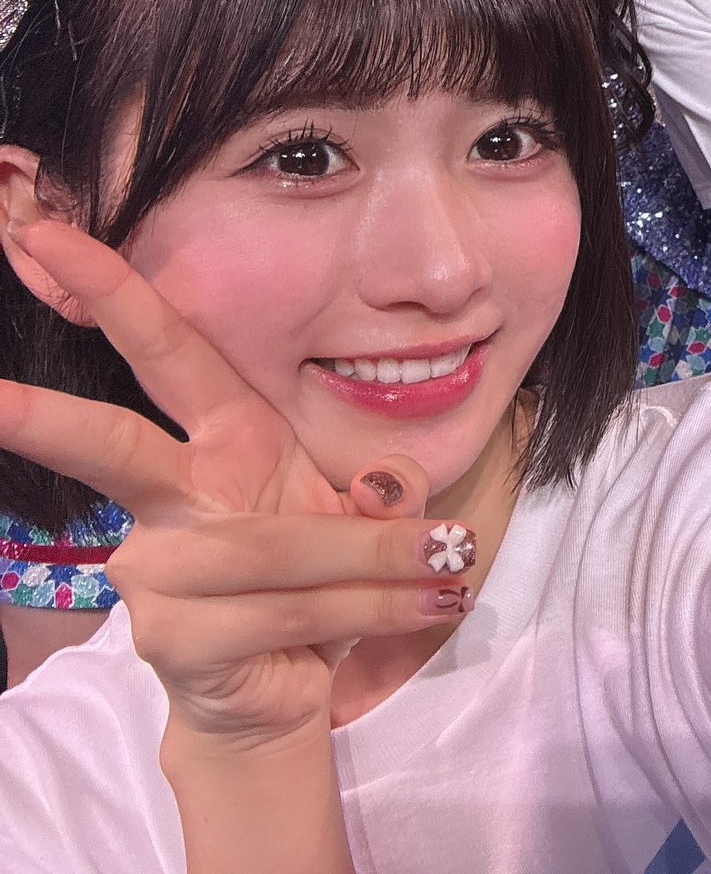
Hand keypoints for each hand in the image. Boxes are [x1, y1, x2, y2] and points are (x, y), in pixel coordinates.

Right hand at [0, 218, 477, 743]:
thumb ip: (386, 485)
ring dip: (375, 558)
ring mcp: (158, 570)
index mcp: (224, 440)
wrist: (294, 689)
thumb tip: (386, 481)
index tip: (51, 236)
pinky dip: (371, 607)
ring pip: (274, 548)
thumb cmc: (319, 582)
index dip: (112, 293)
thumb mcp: (366, 513)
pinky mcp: (173, 635)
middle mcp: (173, 498)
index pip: (168, 353)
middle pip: (114, 445)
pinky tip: (422, 603)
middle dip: (46, 415)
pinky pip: (289, 610)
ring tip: (448, 562)